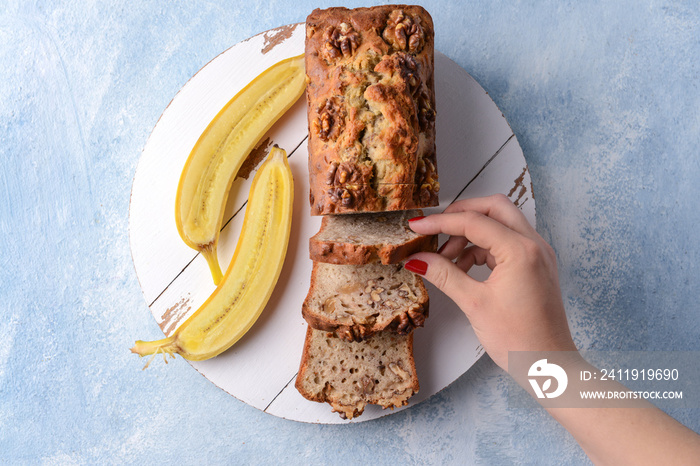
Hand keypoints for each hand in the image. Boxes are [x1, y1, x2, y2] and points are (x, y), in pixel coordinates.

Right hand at [405, 194, 576, 370]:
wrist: (548, 366)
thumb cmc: (519, 341)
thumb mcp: (474, 304)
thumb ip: (444, 275)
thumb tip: (417, 259)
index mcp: (522, 251)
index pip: (474, 221)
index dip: (440, 222)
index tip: (417, 226)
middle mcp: (534, 245)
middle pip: (494, 208)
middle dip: (461, 215)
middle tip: (435, 231)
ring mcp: (538, 254)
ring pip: (500, 223)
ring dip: (471, 234)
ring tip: (447, 260)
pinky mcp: (535, 265)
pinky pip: (506, 242)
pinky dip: (483, 248)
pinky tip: (464, 269)